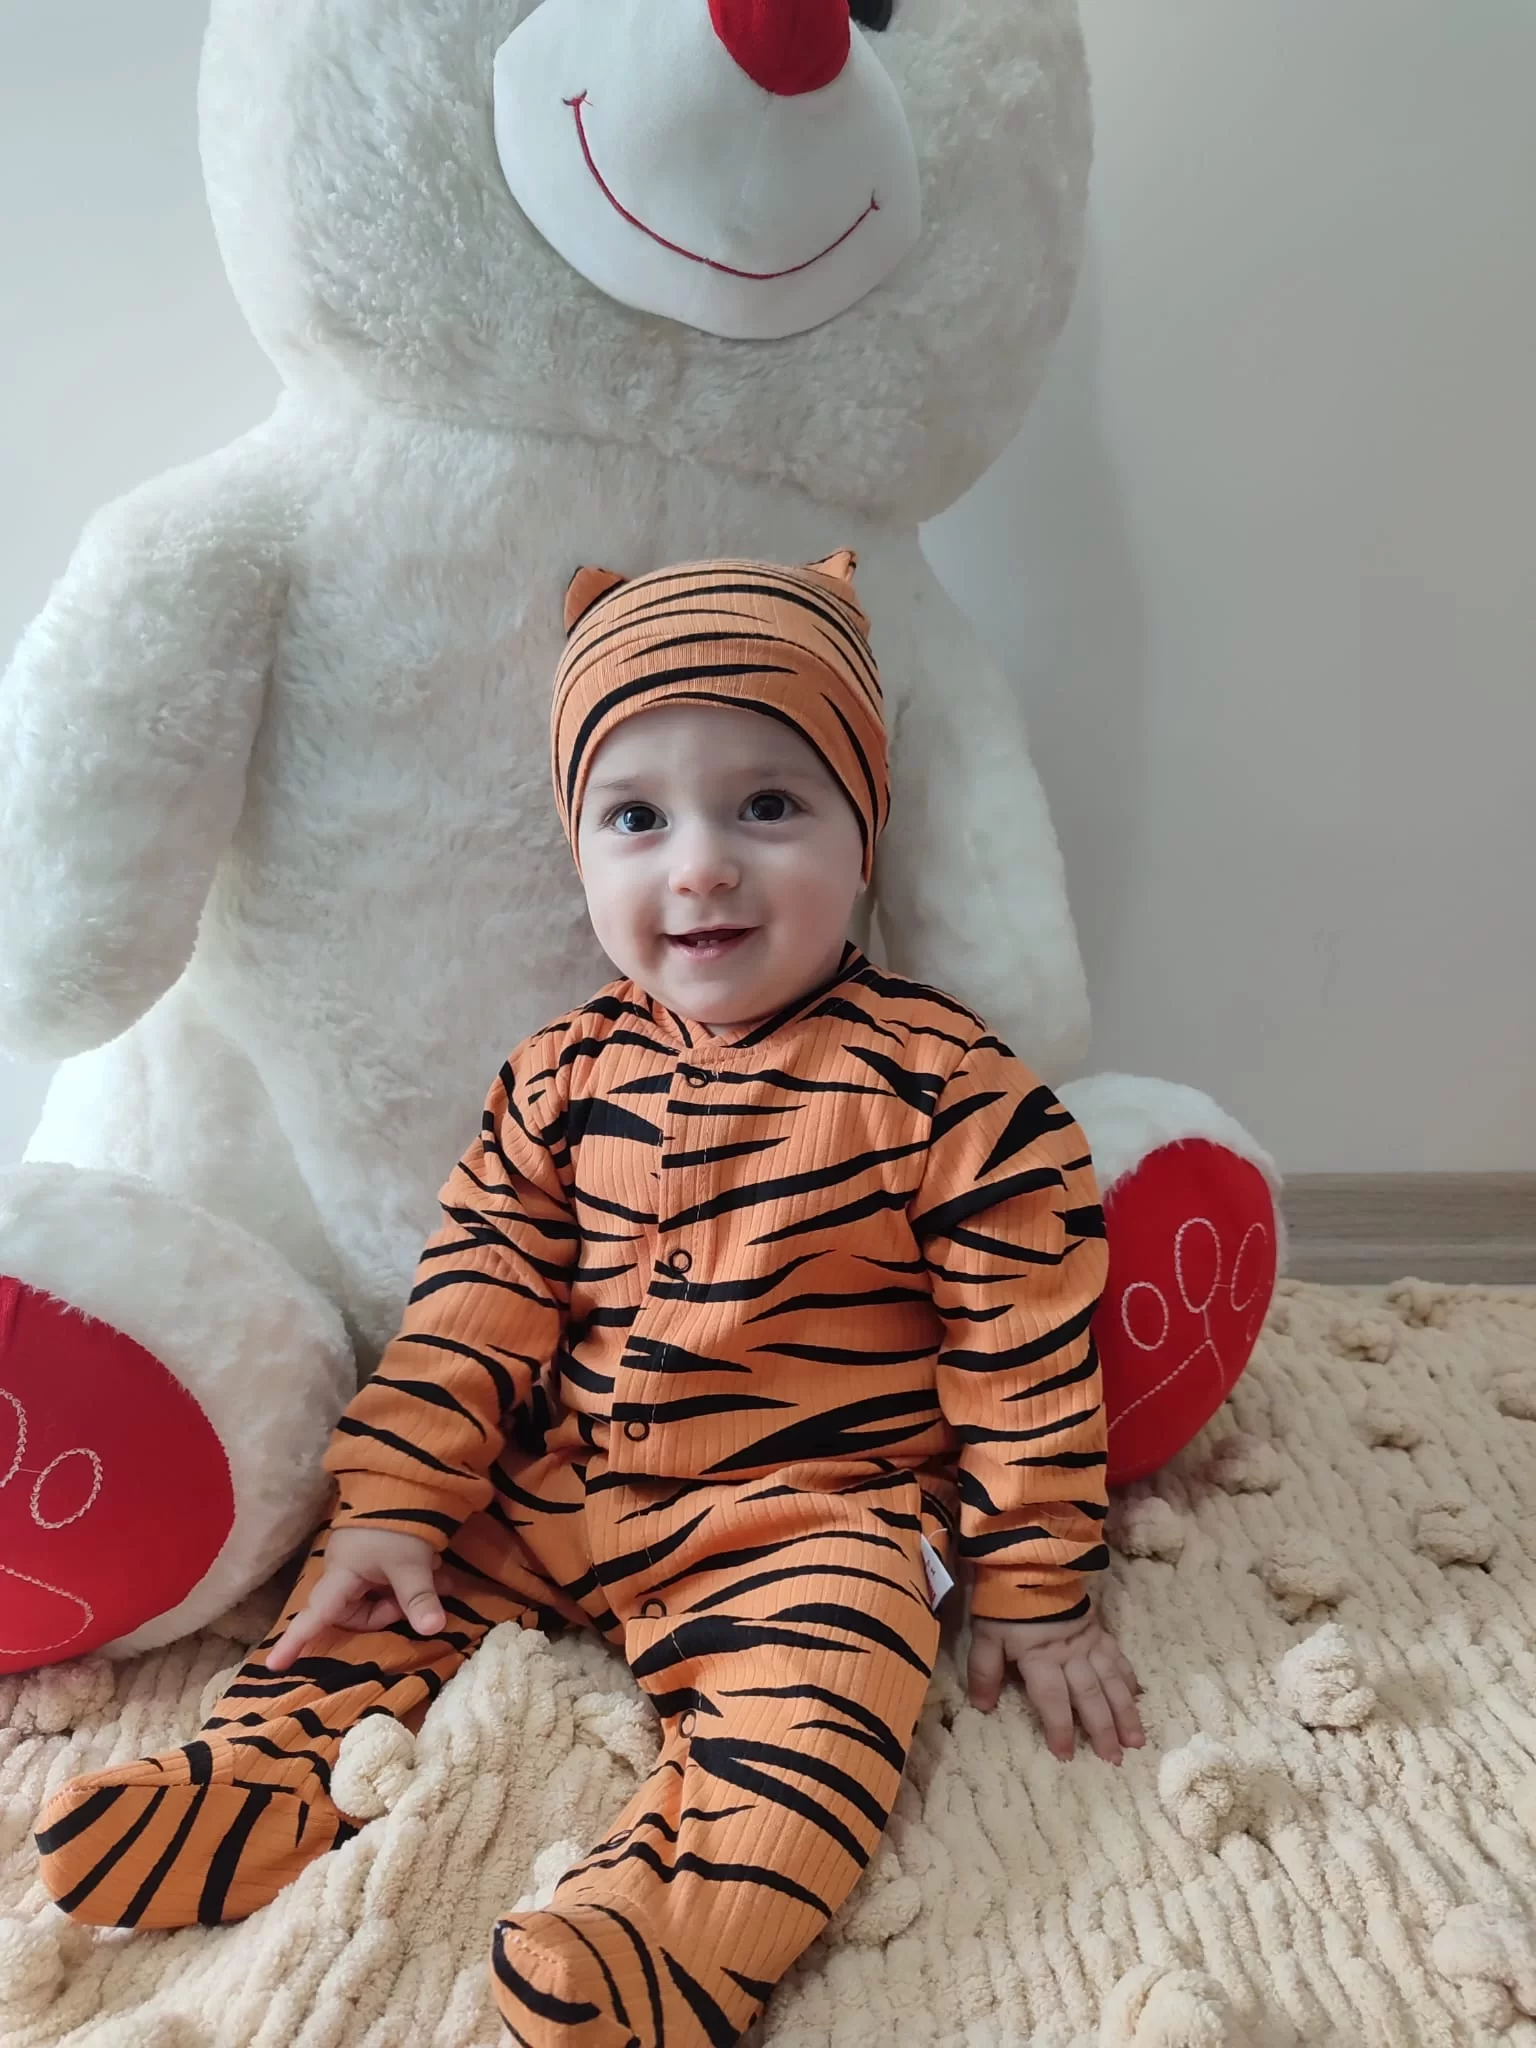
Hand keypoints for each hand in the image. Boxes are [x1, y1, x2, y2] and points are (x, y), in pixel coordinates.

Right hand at [265, 1529, 448, 1674]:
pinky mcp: (377, 1550)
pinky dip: (410, 1580)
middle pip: (354, 1612)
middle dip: (387, 1612)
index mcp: (341, 1574)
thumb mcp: (412, 1563)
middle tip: (419, 1603)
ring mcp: (360, 1559)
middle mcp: (344, 1569)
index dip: (294, 1641)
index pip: (314, 1616)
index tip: (274, 1665)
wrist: (407, 1475)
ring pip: (377, 1595)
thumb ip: (419, 1598)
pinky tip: (439, 1571)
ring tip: (442, 1584)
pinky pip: (388, 1579)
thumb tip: (434, 1630)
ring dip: (406, 1595)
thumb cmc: (399, 1523)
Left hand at [967, 1611, 1144, 1763]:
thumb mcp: (986, 1636)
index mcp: (1041, 1658)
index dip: (1059, 1728)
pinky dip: (1129, 1679)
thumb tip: (982, 1706)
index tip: (1066, 1755)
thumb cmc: (1006, 1605)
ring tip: (1136, 1741)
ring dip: (1125, 1712)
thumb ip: (984, 1671)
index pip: (1052, 1699)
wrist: (1032, 1563)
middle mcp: (1071, 1655)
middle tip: (1114, 1760)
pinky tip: (1139, 1697)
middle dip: (1103, 1729)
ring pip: (1112, 1682)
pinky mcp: (1100, 1633)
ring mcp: (1090, 1644)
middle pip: (1090, 1696)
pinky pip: (1119, 1659)